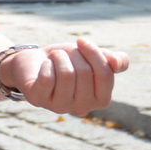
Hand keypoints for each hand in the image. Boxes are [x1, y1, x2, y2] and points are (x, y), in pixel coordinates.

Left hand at [1, 38, 128, 116]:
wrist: (33, 62)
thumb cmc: (67, 60)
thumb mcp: (92, 56)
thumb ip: (114, 60)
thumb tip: (117, 63)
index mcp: (101, 100)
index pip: (106, 75)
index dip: (95, 53)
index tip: (81, 41)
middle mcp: (82, 108)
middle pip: (85, 73)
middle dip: (74, 54)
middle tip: (64, 53)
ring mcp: (59, 107)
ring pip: (66, 75)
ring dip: (59, 57)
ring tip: (54, 56)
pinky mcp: (38, 100)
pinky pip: (47, 78)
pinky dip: (46, 64)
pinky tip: (44, 65)